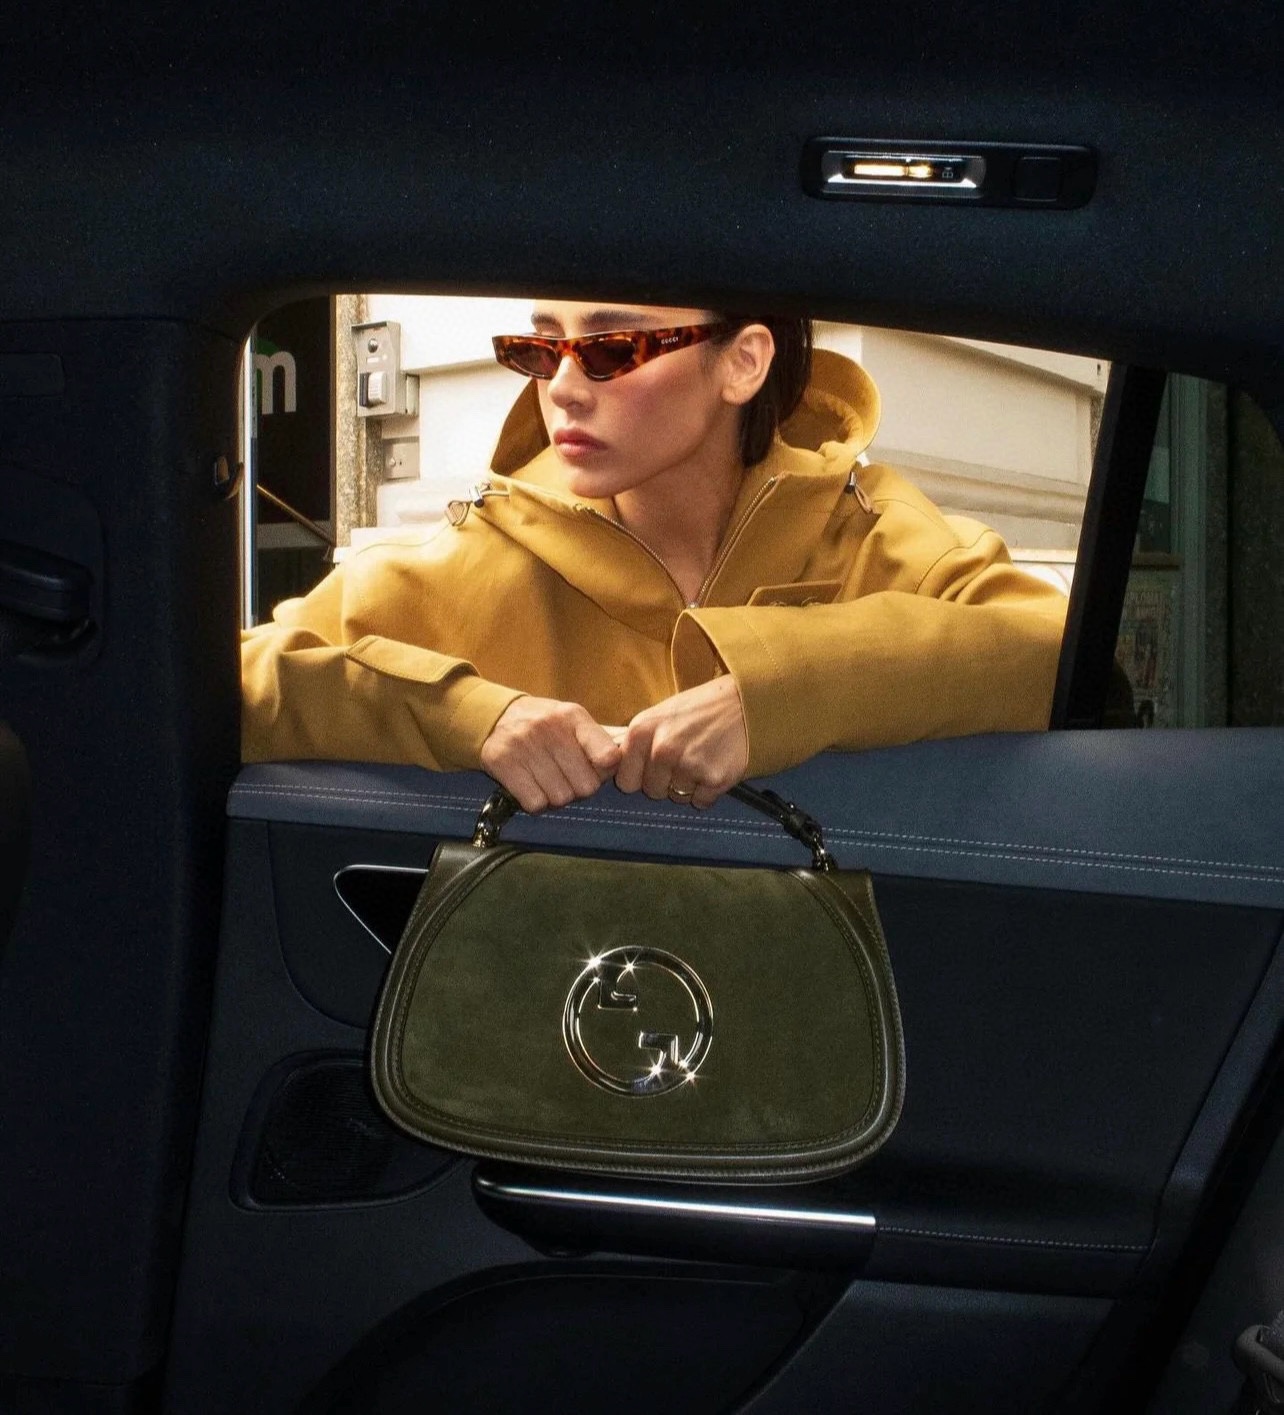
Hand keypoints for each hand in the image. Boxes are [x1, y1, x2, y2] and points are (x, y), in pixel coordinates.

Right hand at [480, 696, 621, 812]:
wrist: (494, 717)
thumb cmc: (545, 725)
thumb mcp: (572, 721)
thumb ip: (599, 741)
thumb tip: (626, 763)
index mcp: (573, 716)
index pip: (608, 756)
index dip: (606, 772)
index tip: (596, 769)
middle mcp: (550, 728)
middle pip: (586, 787)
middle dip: (580, 790)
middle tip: (568, 779)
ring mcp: (524, 745)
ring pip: (560, 799)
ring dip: (557, 798)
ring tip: (549, 781)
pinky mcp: (502, 763)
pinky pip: (535, 803)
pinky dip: (536, 802)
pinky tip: (532, 787)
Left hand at [612, 675, 747, 808]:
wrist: (746, 703)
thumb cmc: (701, 709)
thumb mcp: (660, 715)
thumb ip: (639, 742)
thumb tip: (614, 768)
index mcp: (642, 731)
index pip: (626, 781)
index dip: (640, 777)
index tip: (653, 768)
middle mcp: (662, 749)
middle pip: (652, 791)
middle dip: (666, 782)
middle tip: (685, 758)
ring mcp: (688, 765)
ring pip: (677, 797)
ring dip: (689, 785)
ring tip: (702, 757)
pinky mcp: (714, 779)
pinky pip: (701, 801)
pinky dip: (708, 791)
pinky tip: (715, 767)